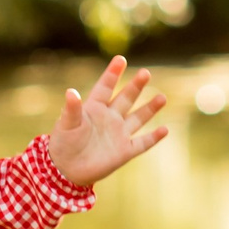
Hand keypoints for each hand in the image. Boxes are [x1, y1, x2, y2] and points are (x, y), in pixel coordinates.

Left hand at [46, 55, 167, 186]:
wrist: (66, 170)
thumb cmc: (63, 143)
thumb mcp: (66, 124)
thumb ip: (71, 109)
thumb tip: (71, 92)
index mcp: (94, 108)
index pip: (105, 87)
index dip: (112, 73)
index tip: (121, 59)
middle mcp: (110, 118)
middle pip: (126, 99)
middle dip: (136, 86)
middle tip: (146, 73)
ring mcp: (119, 134)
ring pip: (138, 118)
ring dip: (150, 108)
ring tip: (162, 97)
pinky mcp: (124, 151)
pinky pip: (142, 143)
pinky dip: (153, 138)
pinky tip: (164, 130)